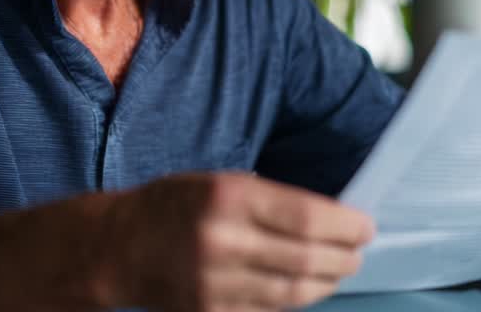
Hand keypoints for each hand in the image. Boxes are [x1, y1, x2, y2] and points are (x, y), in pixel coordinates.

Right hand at [103, 172, 373, 310]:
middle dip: (342, 257)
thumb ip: (269, 199)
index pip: (306, 216)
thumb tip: (327, 217)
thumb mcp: (219, 181)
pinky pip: (267, 310)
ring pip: (292, 291)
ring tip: (339, 272)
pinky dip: (294, 301)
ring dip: (325, 283)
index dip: (345, 225)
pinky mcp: (209, 311)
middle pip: (305, 258)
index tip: (365, 227)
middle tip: (358, 253)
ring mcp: (215, 282)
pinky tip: (306, 290)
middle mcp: (223, 240)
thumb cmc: (173, 205)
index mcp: (228, 196)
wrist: (115, 248)